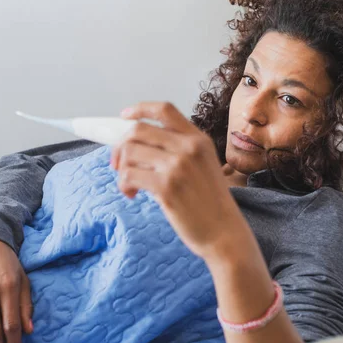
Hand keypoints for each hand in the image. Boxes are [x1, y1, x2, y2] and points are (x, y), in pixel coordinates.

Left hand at [111, 102, 254, 259]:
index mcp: (199, 139)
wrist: (224, 233)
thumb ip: (180, 150)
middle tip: (117, 164)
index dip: (140, 109)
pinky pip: (129, 174)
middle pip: (138, 130)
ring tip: (129, 186)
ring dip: (121, 169)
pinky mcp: (167, 186)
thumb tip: (138, 144)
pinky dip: (123, 184)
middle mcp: (189, 147)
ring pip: (130, 152)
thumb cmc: (210, 204)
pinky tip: (131, 194)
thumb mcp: (204, 166)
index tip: (124, 116)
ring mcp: (178, 166)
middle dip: (120, 146)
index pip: (165, 110)